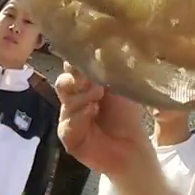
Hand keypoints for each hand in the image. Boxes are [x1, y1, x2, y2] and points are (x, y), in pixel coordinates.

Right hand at [55, 62, 151, 177]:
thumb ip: (109, 71)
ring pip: (65, 98)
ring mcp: (67, 116)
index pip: (72, 67)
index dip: (76, 60)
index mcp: (83, 84)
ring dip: (82, 94)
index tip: (85, 54)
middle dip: (76, 76)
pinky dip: (80, 115)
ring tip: (98, 95)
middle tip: (92, 78)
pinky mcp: (67, 135)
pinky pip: (67, 121)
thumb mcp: (120, 88)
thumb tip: (101, 48)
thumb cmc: (126, 115)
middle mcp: (72, 98)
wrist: (131, 146)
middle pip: (64, 81)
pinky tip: (91, 112)